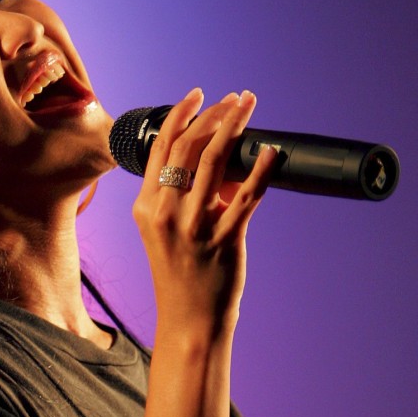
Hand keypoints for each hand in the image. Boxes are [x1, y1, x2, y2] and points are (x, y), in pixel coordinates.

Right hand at [132, 88, 276, 342]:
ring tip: (250, 107)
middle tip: (236, 99)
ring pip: (215, 162)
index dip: (182, 114)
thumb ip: (183, 195)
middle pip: (188, 147)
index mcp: (145, 206)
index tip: (200, 95)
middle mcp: (165, 212)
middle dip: (214, 114)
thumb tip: (222, 158)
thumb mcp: (165, 230)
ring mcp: (194, 227)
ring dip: (235, 127)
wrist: (188, 321)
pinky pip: (247, 197)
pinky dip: (261, 170)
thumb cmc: (180, 273)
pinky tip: (272, 152)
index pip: (162, 147)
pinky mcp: (223, 241)